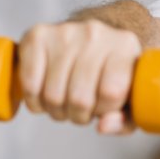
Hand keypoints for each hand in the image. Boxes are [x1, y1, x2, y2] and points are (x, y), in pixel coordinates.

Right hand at [17, 19, 141, 134]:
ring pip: (53, 95)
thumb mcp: (129, 99)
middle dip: (78, 115)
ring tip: (65, 102)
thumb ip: (125, 120)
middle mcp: (95, 34)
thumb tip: (102, 126)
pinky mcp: (38, 35)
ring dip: (57, 110)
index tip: (103, 105)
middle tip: (81, 109)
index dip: (104, 110)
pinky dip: (34, 101)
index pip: (111, 92)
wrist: (91, 42)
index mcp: (125, 46)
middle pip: (79, 98)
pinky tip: (44, 96)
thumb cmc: (112, 74)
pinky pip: (30, 84)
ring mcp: (64, 32)